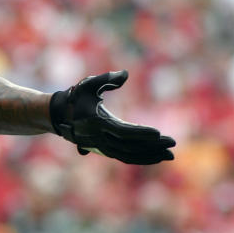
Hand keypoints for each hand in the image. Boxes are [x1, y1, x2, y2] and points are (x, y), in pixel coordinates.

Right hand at [49, 70, 175, 163]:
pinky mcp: (105, 150)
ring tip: (170, 155)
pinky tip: (157, 157)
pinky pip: (126, 157)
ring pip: (129, 156)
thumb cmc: (76, 97)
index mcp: (97, 123)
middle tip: (173, 144)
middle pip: (130, 147)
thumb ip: (107, 79)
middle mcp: (100, 139)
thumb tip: (125, 74)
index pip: (123, 132)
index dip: (140, 133)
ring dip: (150, 156)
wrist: (60, 116)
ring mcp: (102, 147)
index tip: (158, 133)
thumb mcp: (89, 84)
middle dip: (152, 146)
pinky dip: (142, 158)